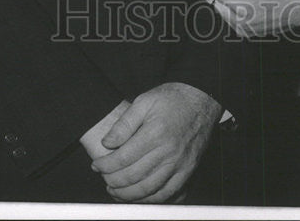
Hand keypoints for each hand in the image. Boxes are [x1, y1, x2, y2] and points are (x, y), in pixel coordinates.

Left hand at [90, 82, 220, 202]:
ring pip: (149, 190)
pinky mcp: (188, 170)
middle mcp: (169, 152)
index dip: (106, 165)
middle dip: (113, 181)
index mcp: (156, 133)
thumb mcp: (145, 100)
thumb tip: (108, 142)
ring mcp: (180, 164)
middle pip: (134, 177)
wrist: (202, 100)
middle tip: (104, 179)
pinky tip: (139, 196)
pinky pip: (167, 194)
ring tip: (115, 191)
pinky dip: (150, 199)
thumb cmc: (174, 99)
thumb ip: (125, 123)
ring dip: (128, 195)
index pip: (123, 158)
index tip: (96, 165)